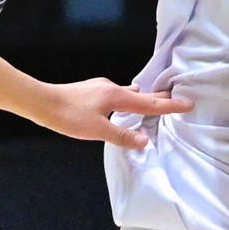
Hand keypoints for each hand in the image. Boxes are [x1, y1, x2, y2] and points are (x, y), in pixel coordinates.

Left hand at [37, 77, 189, 149]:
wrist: (40, 101)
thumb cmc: (68, 116)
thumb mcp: (97, 130)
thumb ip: (122, 136)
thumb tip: (146, 141)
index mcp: (117, 97)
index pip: (149, 104)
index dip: (170, 106)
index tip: (188, 104)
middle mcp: (112, 89)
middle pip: (142, 95)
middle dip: (160, 98)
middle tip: (177, 99)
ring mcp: (101, 88)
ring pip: (129, 93)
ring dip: (143, 98)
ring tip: (154, 99)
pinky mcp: (91, 91)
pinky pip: (118, 94)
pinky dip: (128, 98)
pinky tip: (124, 100)